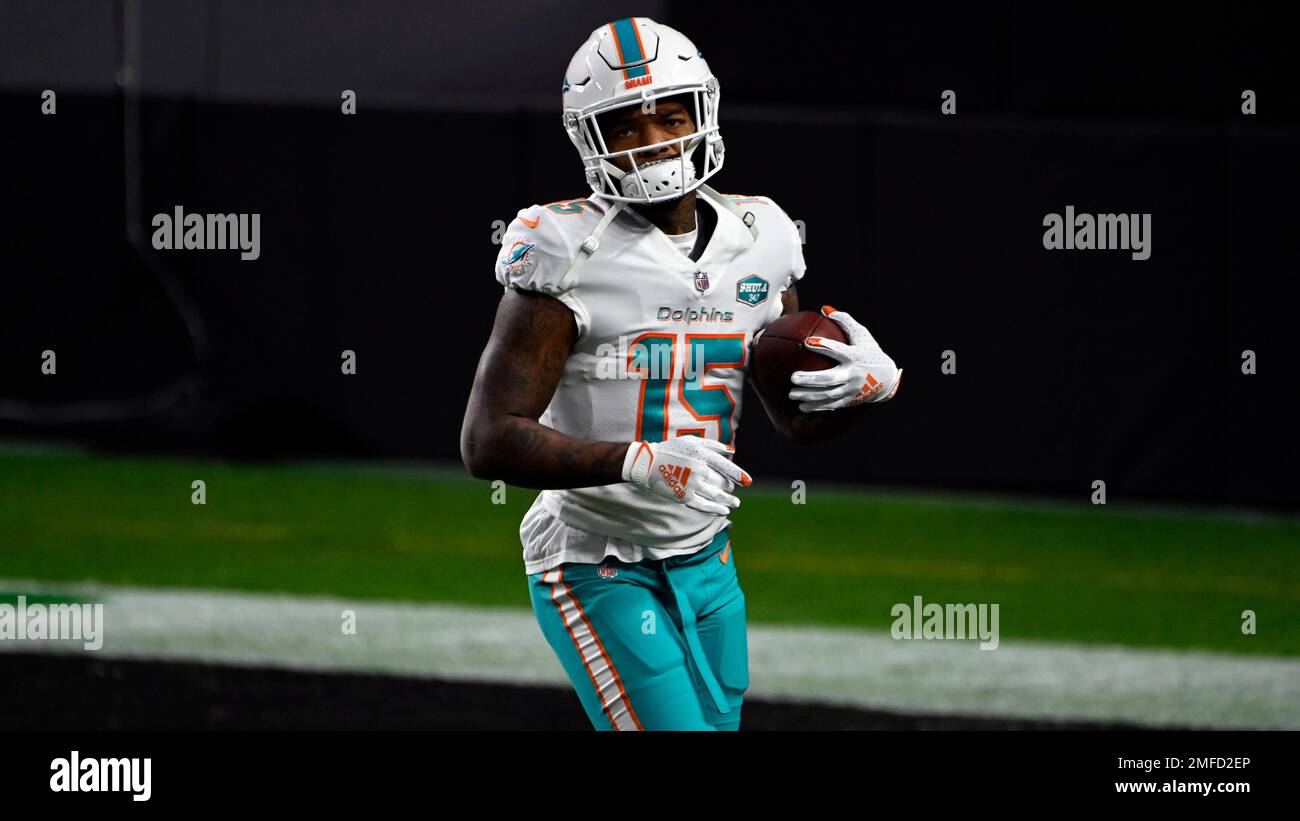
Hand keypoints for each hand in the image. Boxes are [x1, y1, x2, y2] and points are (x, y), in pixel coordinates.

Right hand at [622, 436, 752, 515]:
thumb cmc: (671, 450)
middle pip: (722, 482)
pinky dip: (716, 509)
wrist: (647, 463)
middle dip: (730, 488)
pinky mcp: (684, 497)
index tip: (748, 482)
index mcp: (702, 455)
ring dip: (728, 501)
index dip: (739, 475)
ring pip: (716, 495)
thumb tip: (732, 451)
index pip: (727, 467)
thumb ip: (713, 445)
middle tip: (733, 491)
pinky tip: (724, 511)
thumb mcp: (691, 441)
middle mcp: (699, 469)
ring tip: (735, 503)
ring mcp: (692, 484)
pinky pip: (704, 506)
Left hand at [789, 305, 902, 411]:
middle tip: (792, 377)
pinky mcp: (850, 401)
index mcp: (856, 356)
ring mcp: (852, 390)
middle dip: (810, 379)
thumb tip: (824, 309)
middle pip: (829, 379)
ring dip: (809, 395)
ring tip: (791, 394)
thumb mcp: (862, 335)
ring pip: (828, 394)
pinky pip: (831, 404)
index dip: (823, 346)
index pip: (838, 351)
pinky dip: (816, 406)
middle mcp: (854, 374)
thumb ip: (844, 321)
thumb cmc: (870, 352)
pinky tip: (802, 406)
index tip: (807, 342)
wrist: (887, 380)